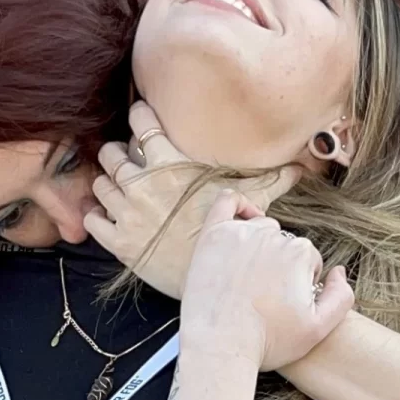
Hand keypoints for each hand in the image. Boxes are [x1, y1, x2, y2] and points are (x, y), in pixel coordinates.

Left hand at [83, 101, 289, 298]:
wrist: (215, 281)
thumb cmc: (232, 236)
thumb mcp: (254, 200)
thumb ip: (275, 178)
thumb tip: (307, 165)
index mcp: (169, 164)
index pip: (140, 121)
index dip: (140, 118)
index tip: (143, 122)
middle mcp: (141, 183)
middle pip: (111, 152)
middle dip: (118, 155)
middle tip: (129, 163)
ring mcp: (126, 212)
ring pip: (99, 183)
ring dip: (107, 185)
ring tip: (120, 191)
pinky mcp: (117, 240)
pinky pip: (92, 218)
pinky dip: (97, 216)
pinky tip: (110, 218)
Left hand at [180, 194, 353, 371]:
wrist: (219, 347)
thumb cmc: (267, 341)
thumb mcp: (318, 329)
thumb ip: (342, 297)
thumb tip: (339, 270)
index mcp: (300, 253)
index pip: (307, 259)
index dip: (299, 283)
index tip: (284, 304)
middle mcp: (272, 236)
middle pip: (285, 243)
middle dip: (280, 265)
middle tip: (265, 295)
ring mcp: (240, 232)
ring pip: (260, 227)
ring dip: (260, 245)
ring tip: (249, 277)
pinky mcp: (213, 234)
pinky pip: (227, 202)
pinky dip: (239, 205)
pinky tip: (243, 219)